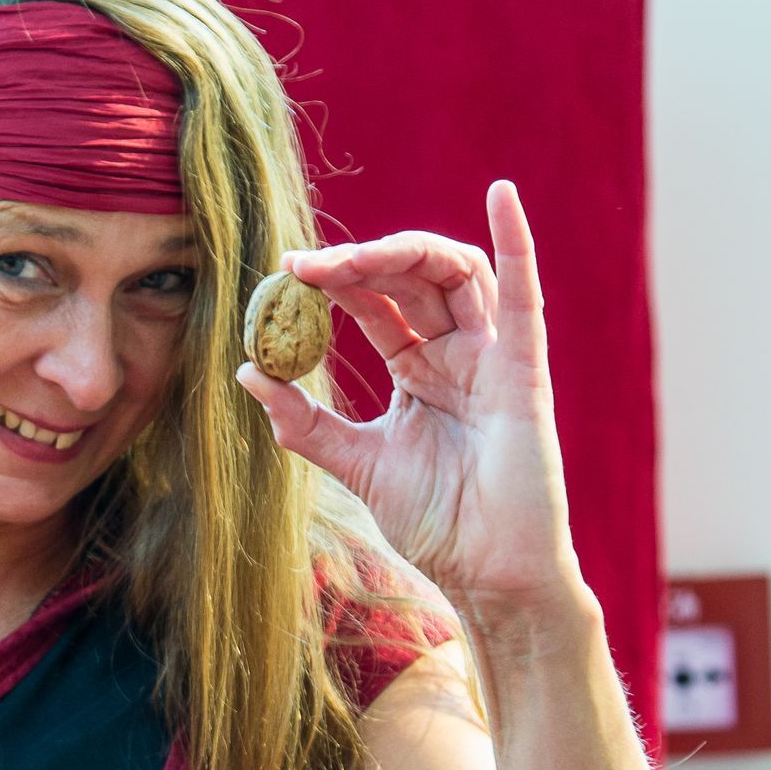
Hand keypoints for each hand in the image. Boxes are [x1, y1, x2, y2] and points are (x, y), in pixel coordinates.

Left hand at [237, 180, 587, 619]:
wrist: (487, 574)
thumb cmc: (437, 524)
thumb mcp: (357, 464)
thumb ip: (305, 423)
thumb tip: (247, 371)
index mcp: (419, 372)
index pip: (374, 306)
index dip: (333, 283)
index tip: (284, 276)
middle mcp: (457, 355)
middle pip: (409, 280)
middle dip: (357, 265)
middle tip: (303, 267)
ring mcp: (492, 359)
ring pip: (455, 275)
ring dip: (403, 253)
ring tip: (351, 258)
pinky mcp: (523, 372)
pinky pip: (523, 297)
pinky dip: (518, 241)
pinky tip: (502, 195)